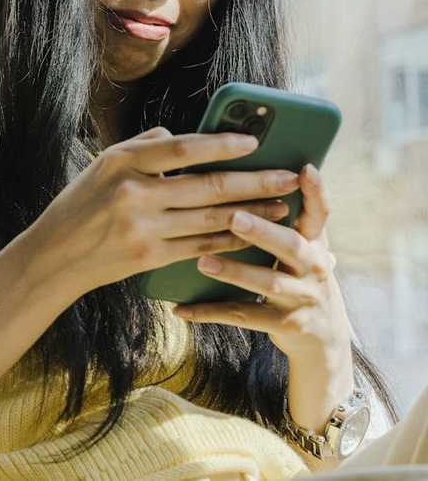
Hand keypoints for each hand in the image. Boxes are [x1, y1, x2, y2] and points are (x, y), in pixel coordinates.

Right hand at [24, 125, 301, 298]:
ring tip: (282, 207)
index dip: (222, 144)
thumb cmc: (82, 203)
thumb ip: (144, 148)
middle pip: (208, 186)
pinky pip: (200, 247)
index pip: (183, 148)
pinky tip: (251, 234)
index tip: (254, 142)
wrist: (55, 255)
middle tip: (290, 177)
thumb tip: (183, 136)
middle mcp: (133, 193)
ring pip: (211, 218)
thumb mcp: (103, 165)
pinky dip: (229, 240)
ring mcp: (142, 228)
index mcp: (122, 162)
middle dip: (255, 182)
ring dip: (252, 213)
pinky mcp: (149, 257)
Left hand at [171, 163, 351, 367]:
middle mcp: (314, 268)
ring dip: (233, 271)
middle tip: (233, 216)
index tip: (305, 169)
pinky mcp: (285, 325)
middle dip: (261, 231)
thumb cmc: (300, 278)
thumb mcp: (303, 250)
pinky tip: (181, 308)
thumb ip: (284, 222)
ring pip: (266, 283)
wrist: (324, 338)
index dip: (316, 192)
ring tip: (202, 261)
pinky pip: (241, 316)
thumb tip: (247, 179)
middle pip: (289, 245)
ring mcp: (301, 298)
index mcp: (315, 243)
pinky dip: (209, 312)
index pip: (320, 214)